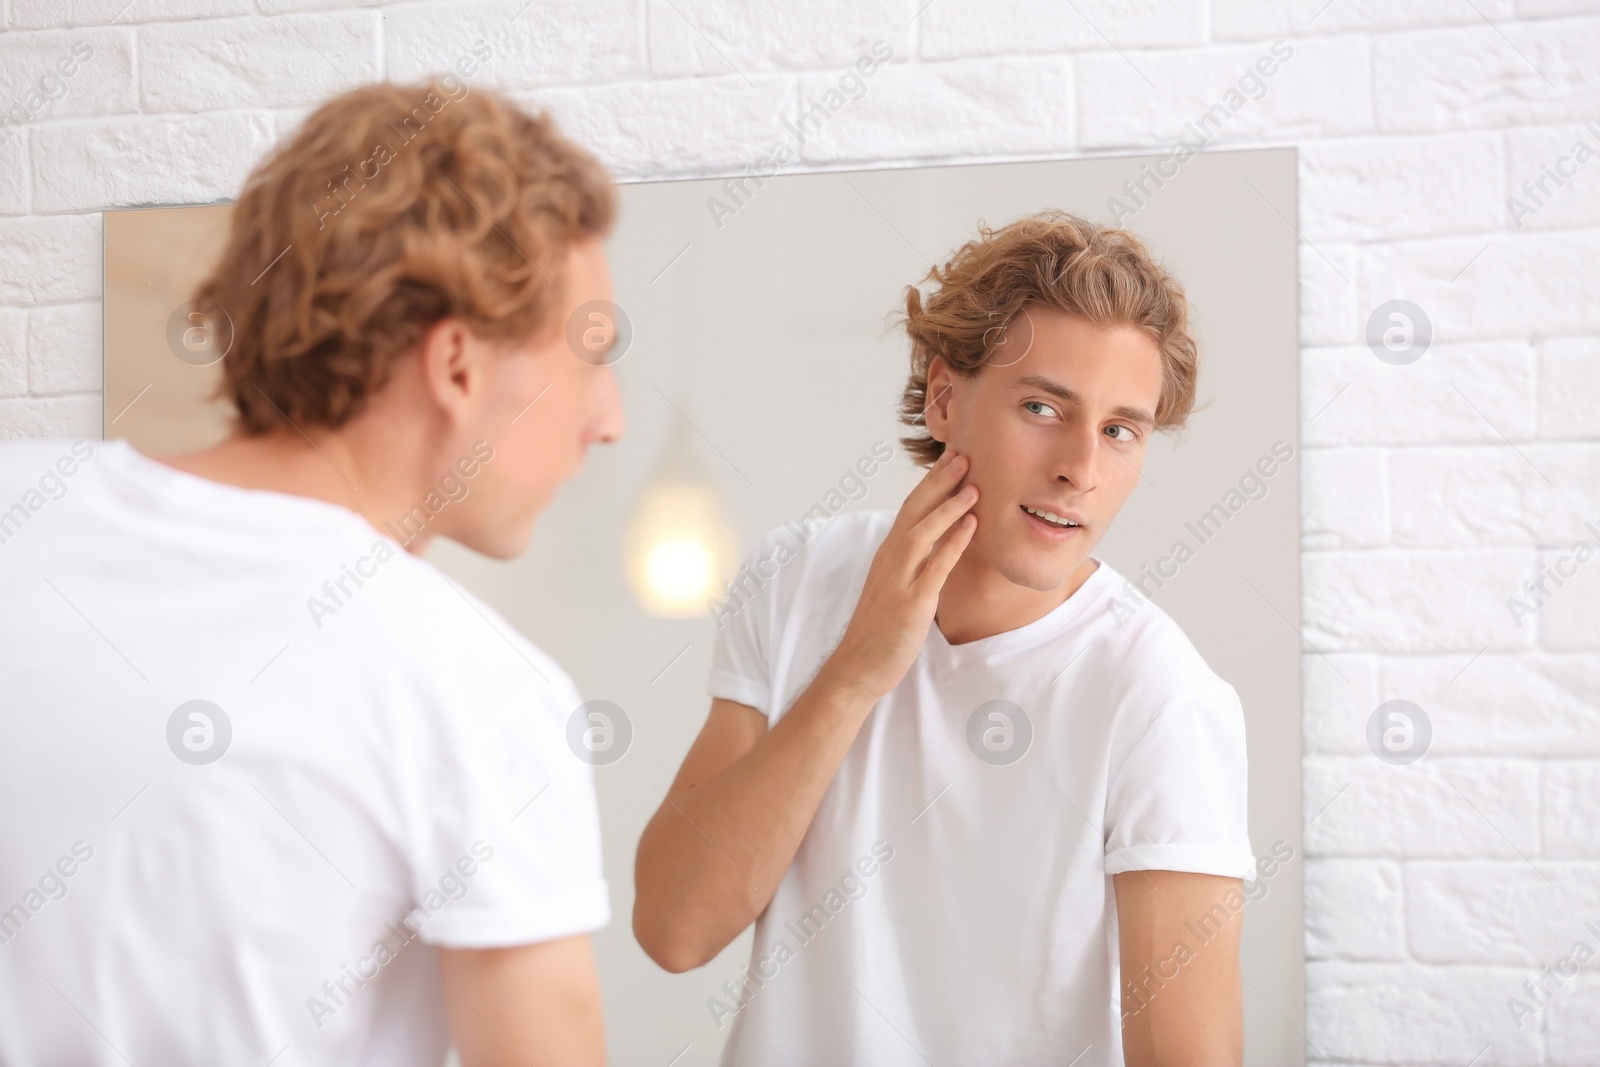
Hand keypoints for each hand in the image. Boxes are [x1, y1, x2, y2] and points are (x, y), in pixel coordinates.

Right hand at [825, 449, 977, 700]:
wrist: (858, 665)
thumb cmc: (880, 628)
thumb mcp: (896, 585)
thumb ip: (914, 562)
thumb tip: (939, 543)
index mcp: (888, 554)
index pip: (909, 508)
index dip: (930, 482)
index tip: (951, 459)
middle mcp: (890, 560)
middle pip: (914, 510)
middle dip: (939, 481)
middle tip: (963, 454)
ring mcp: (899, 581)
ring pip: (922, 532)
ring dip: (948, 506)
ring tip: (973, 485)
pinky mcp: (911, 604)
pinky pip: (935, 567)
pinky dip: (953, 543)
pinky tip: (971, 526)